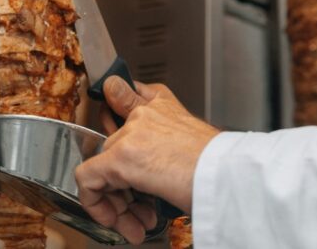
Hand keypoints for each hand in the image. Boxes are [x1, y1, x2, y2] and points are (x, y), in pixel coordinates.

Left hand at [75, 77, 219, 244]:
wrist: (228, 174)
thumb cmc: (219, 163)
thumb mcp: (192, 140)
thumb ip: (164, 138)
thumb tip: (152, 160)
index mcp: (162, 103)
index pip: (123, 93)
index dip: (114, 117)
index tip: (111, 130)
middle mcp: (143, 112)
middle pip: (111, 143)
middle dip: (121, 178)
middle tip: (136, 204)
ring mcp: (130, 133)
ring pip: (102, 165)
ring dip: (116, 199)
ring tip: (136, 222)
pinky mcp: (120, 156)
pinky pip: (88, 179)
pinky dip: (96, 204)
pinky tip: (117, 220)